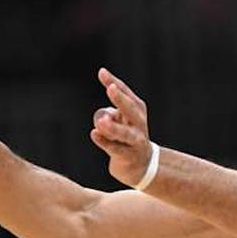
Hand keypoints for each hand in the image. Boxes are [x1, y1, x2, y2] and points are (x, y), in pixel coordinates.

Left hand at [89, 67, 153, 186]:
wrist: (142, 165)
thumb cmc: (128, 137)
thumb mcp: (121, 120)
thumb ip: (111, 113)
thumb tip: (103, 116)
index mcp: (137, 111)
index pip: (126, 94)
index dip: (114, 83)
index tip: (102, 72)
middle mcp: (139, 124)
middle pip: (130, 109)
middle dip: (120, 99)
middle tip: (110, 88)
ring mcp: (135, 141)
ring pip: (125, 133)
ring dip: (113, 127)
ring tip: (101, 121)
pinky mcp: (127, 156)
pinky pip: (115, 148)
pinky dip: (104, 141)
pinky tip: (94, 134)